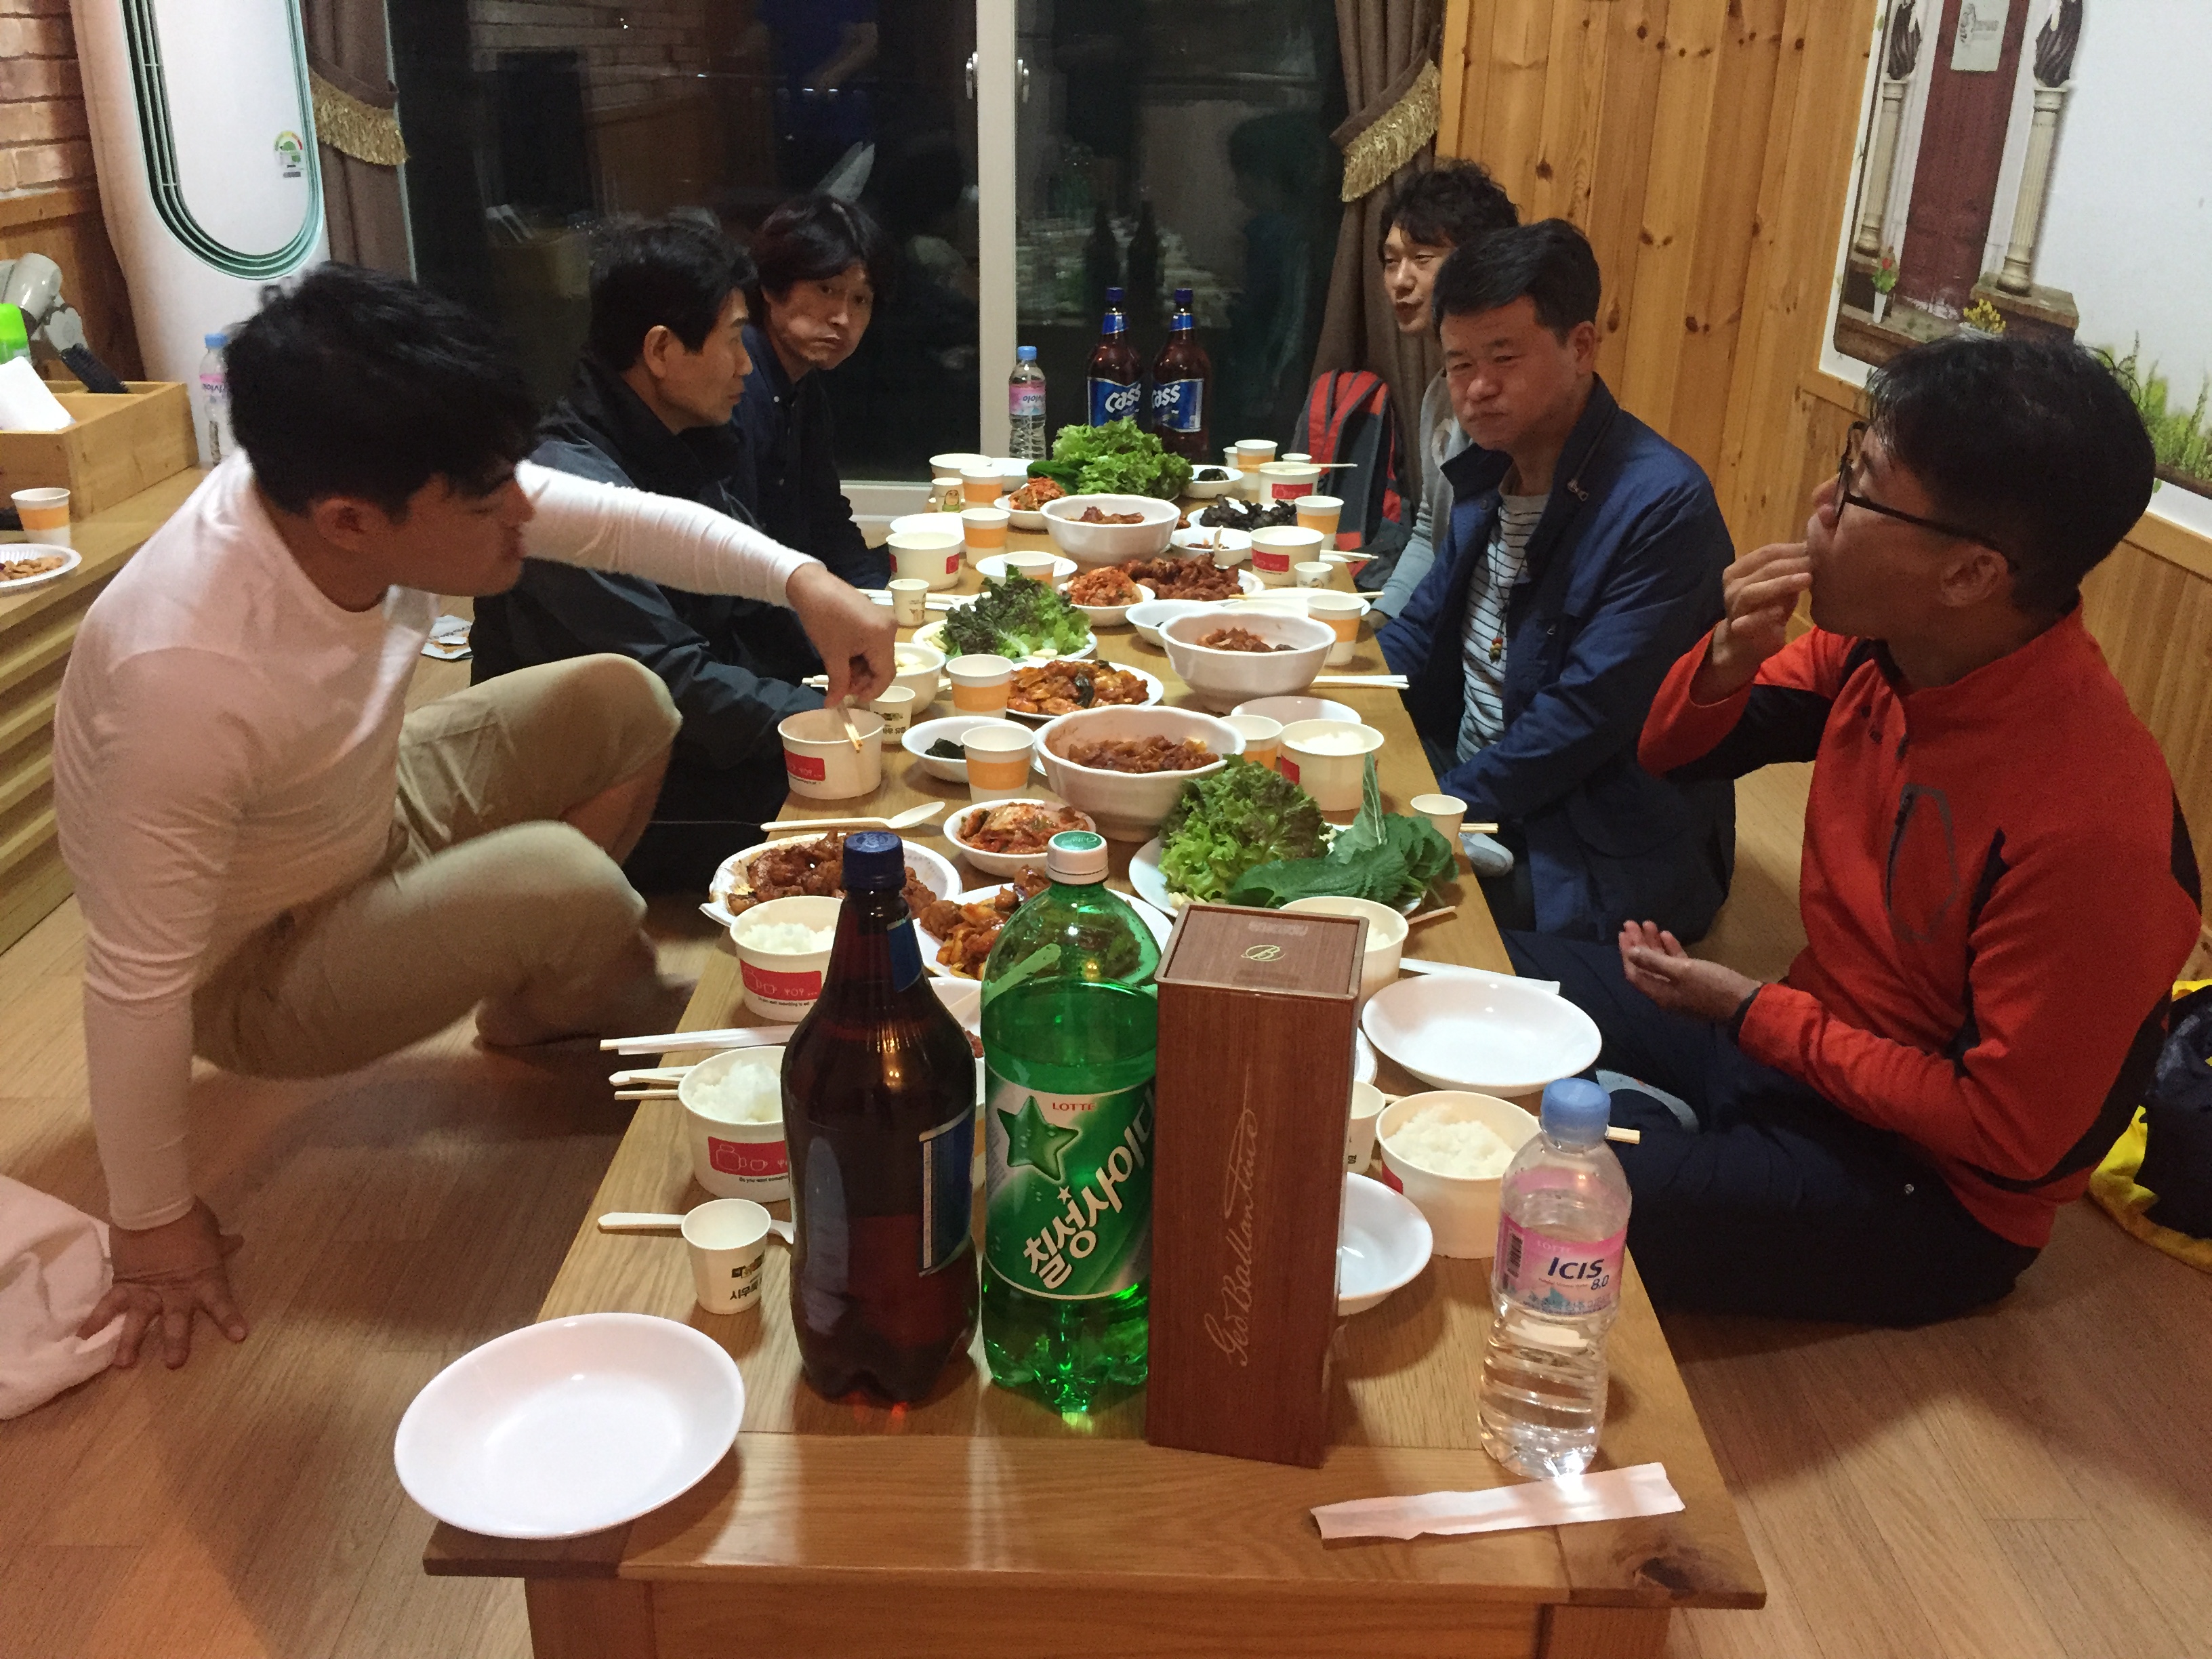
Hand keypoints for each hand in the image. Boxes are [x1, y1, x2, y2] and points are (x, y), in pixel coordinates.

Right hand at [79, 1200, 247, 1369]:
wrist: (154, 1205)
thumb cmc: (188, 1215)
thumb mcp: (210, 1229)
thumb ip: (220, 1244)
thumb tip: (236, 1241)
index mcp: (202, 1278)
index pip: (220, 1302)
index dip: (229, 1319)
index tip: (238, 1337)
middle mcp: (175, 1290)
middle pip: (176, 1320)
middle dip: (175, 1342)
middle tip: (174, 1363)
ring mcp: (147, 1290)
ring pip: (139, 1320)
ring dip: (130, 1342)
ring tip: (123, 1364)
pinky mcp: (123, 1283)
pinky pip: (108, 1305)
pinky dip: (95, 1319)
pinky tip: (82, 1338)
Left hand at [786, 562, 895, 705]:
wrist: (812, 586)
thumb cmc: (822, 619)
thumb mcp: (831, 655)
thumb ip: (838, 683)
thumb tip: (833, 705)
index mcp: (882, 637)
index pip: (886, 675)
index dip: (871, 691)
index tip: (852, 698)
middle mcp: (890, 628)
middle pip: (883, 666)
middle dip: (864, 680)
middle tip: (843, 685)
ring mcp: (884, 620)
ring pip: (878, 656)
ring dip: (861, 668)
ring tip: (840, 671)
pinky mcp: (876, 616)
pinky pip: (875, 643)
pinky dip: (862, 655)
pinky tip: (845, 656)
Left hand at [1618, 921, 1762, 1022]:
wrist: (1745, 1003)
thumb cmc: (1712, 986)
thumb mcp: (1682, 971)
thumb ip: (1654, 961)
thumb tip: (1630, 952)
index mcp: (1660, 993)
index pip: (1634, 973)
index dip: (1626, 953)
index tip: (1623, 932)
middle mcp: (1667, 993)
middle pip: (1646, 966)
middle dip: (1638, 944)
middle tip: (1632, 923)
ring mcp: (1681, 988)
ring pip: (1661, 964)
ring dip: (1653, 944)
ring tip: (1648, 923)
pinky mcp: (1696, 982)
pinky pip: (1677, 965)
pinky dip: (1671, 950)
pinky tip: (1667, 935)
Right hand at [1694, 542, 1811, 701]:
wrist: (1744, 644)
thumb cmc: (1764, 611)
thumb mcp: (1779, 587)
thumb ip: (1791, 571)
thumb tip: (1817, 550)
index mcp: (1740, 569)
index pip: (1768, 552)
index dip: (1793, 549)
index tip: (1818, 548)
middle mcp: (1732, 585)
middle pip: (1763, 567)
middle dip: (1792, 563)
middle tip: (1817, 562)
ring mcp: (1733, 607)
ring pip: (1753, 590)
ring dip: (1781, 584)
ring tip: (1807, 579)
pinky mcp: (1738, 628)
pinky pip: (1751, 620)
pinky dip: (1766, 615)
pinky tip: (1782, 611)